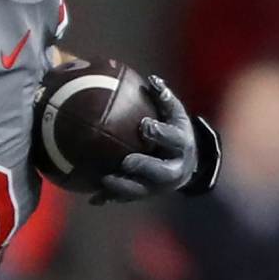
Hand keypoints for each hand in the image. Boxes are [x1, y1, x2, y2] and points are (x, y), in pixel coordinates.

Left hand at [93, 76, 198, 203]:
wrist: (185, 165)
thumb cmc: (175, 133)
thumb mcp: (175, 116)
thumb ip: (165, 99)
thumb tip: (152, 79)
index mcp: (181, 147)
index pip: (174, 139)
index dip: (160, 133)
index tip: (144, 124)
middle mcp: (173, 170)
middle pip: (159, 172)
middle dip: (143, 167)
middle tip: (126, 161)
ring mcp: (158, 186)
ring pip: (140, 191)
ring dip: (122, 187)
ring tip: (104, 180)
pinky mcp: (144, 196)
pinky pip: (125, 199)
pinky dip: (109, 198)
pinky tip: (93, 198)